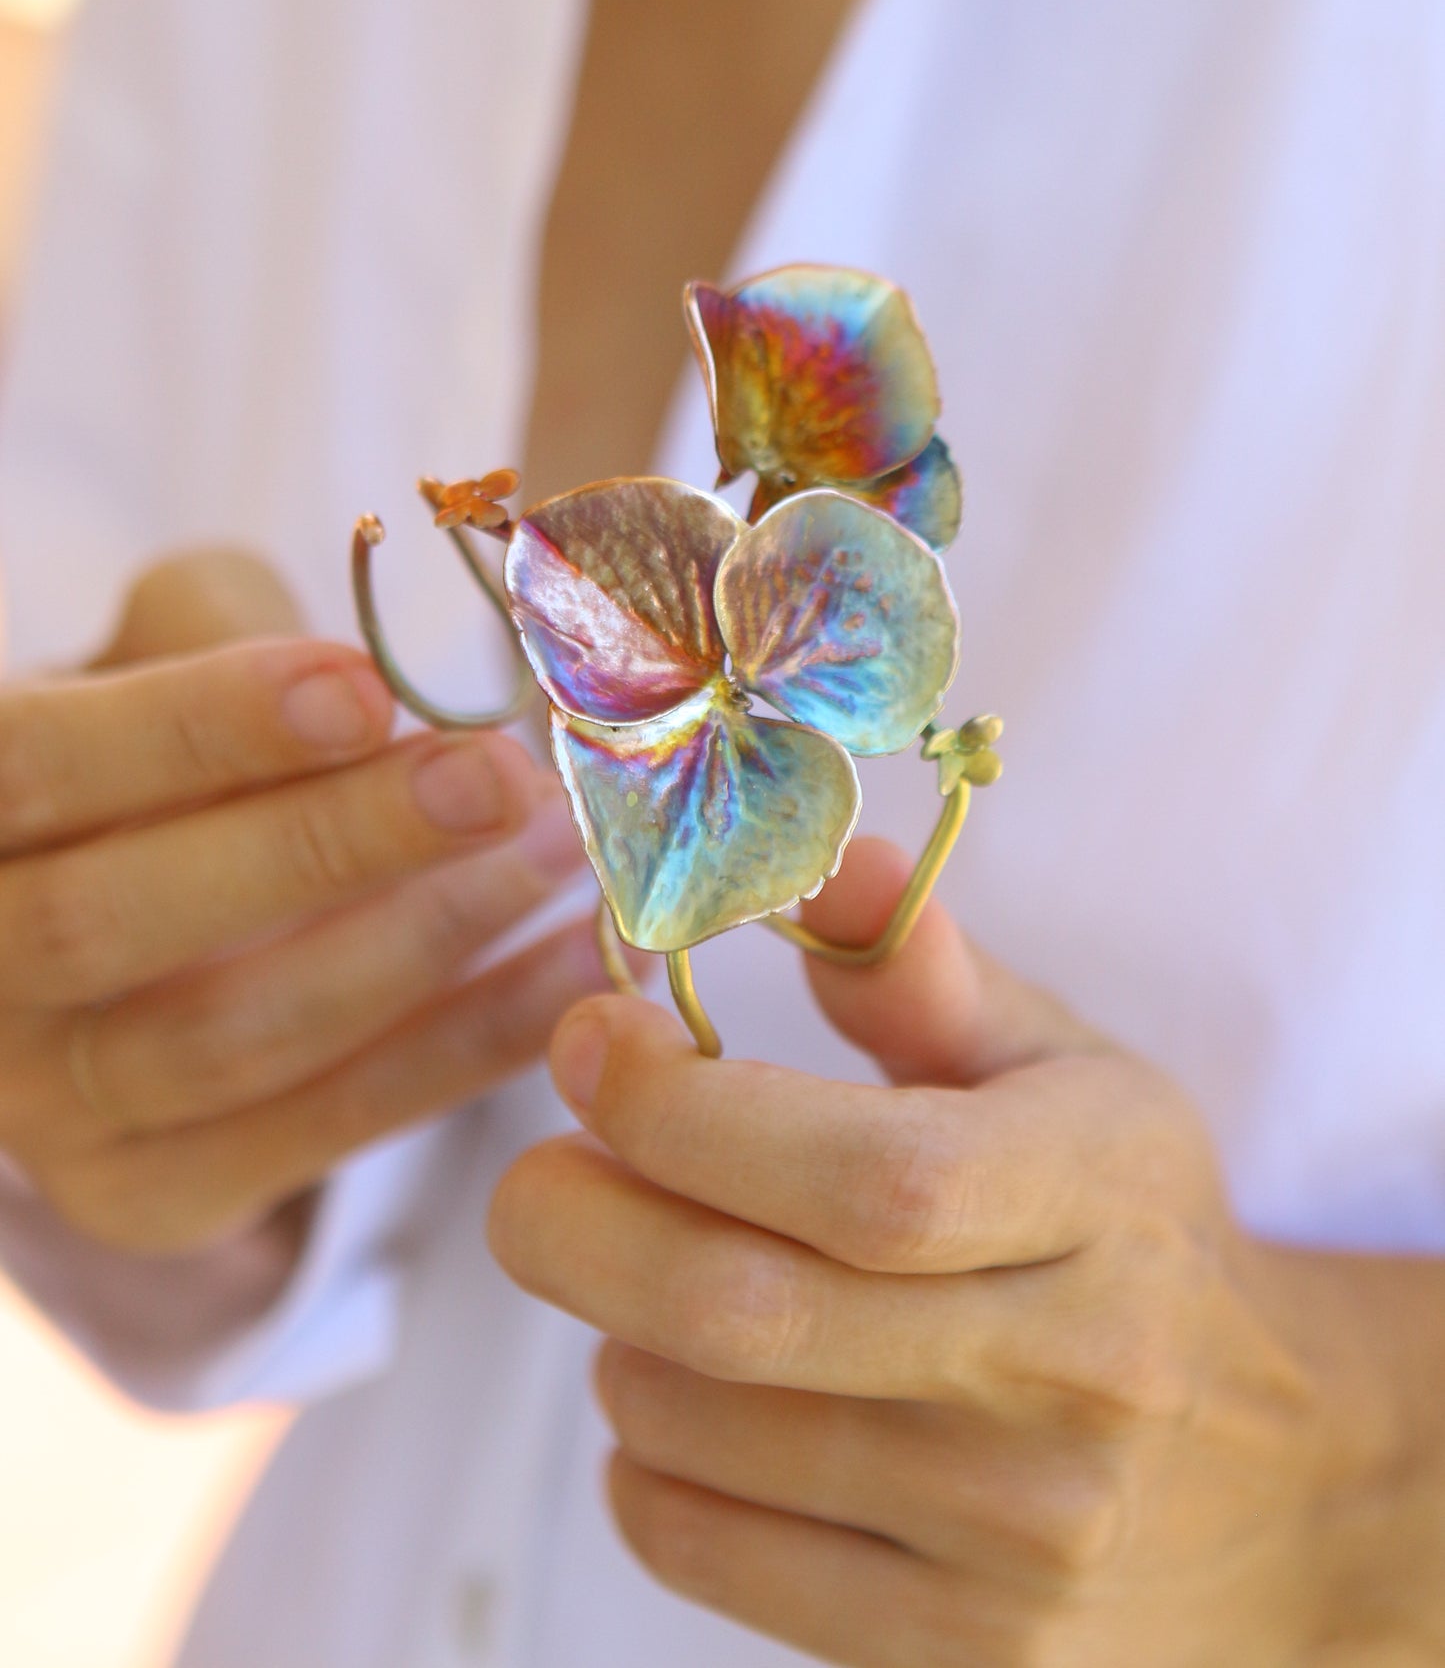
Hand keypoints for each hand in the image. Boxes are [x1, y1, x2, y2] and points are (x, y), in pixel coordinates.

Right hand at [0, 548, 608, 1257]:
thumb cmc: (162, 745)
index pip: (34, 770)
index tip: (366, 688)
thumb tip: (380, 675)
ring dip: (421, 942)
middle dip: (325, 845)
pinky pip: (330, 1126)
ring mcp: (54, 1112)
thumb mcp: (160, 647)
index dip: (195, 731)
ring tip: (561, 852)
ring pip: (229, 1040)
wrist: (140, 909)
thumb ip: (226, 626)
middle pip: (116, 920)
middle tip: (496, 781)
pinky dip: (472, 1045)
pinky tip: (581, 964)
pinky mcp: (159, 1195)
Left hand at [490, 839, 1444, 1665]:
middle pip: (745, 1313)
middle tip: (537, 1172)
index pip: (868, 1176)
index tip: (590, 1042)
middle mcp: (1071, 1381)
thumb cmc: (1128, 1228)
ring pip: (694, 1429)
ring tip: (650, 1274)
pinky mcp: (957, 1655)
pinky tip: (685, 1395)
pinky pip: (701, 1551)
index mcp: (1099, 1199)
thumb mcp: (1067, 1070)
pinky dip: (642, 1461)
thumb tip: (815, 857)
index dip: (688, 1111)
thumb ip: (926, 968)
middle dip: (579, 1223)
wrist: (1265, 1478)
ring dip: (613, 1333)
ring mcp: (1015, 1542)